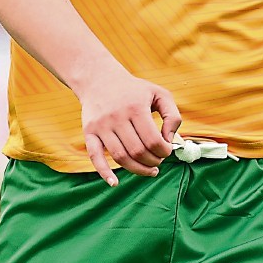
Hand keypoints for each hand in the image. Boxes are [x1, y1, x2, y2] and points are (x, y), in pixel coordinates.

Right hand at [77, 68, 181, 185]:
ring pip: (120, 157)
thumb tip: (169, 140)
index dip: (164, 152)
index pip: (153, 141)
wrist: (99, 79)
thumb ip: (173, 116)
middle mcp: (117, 117)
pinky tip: (115, 183)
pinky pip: (95, 157)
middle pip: (137, 152)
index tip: (166, 151)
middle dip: (152, 162)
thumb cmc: (134, 90)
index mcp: (136, 108)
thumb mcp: (159, 94)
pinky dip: (104, 173)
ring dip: (137, 170)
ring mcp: (101, 125)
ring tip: (148, 170)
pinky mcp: (89, 132)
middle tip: (158, 161)